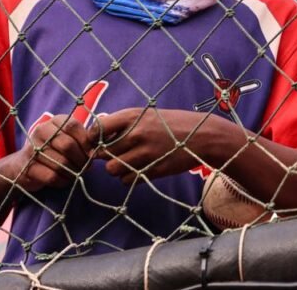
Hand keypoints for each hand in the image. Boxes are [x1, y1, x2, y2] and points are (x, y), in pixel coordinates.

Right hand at [7, 114, 91, 191]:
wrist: (23, 165)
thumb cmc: (54, 150)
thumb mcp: (68, 138)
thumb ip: (84, 138)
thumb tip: (101, 145)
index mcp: (54, 121)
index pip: (73, 126)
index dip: (86, 141)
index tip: (92, 153)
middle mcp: (41, 131)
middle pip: (67, 145)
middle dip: (81, 159)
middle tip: (86, 166)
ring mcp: (31, 149)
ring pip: (61, 163)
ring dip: (74, 171)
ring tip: (77, 173)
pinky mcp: (27, 167)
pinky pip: (52, 176)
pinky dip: (63, 180)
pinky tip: (65, 179)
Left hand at [90, 108, 224, 182]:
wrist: (202, 135)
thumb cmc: (173, 123)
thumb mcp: (148, 115)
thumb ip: (125, 123)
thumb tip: (99, 135)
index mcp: (133, 116)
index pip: (99, 128)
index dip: (94, 138)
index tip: (98, 142)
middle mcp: (136, 134)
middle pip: (103, 153)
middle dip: (106, 156)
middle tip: (116, 154)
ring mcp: (145, 153)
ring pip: (112, 169)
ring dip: (117, 168)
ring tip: (128, 163)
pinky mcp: (152, 170)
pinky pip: (126, 180)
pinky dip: (128, 178)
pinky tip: (139, 169)